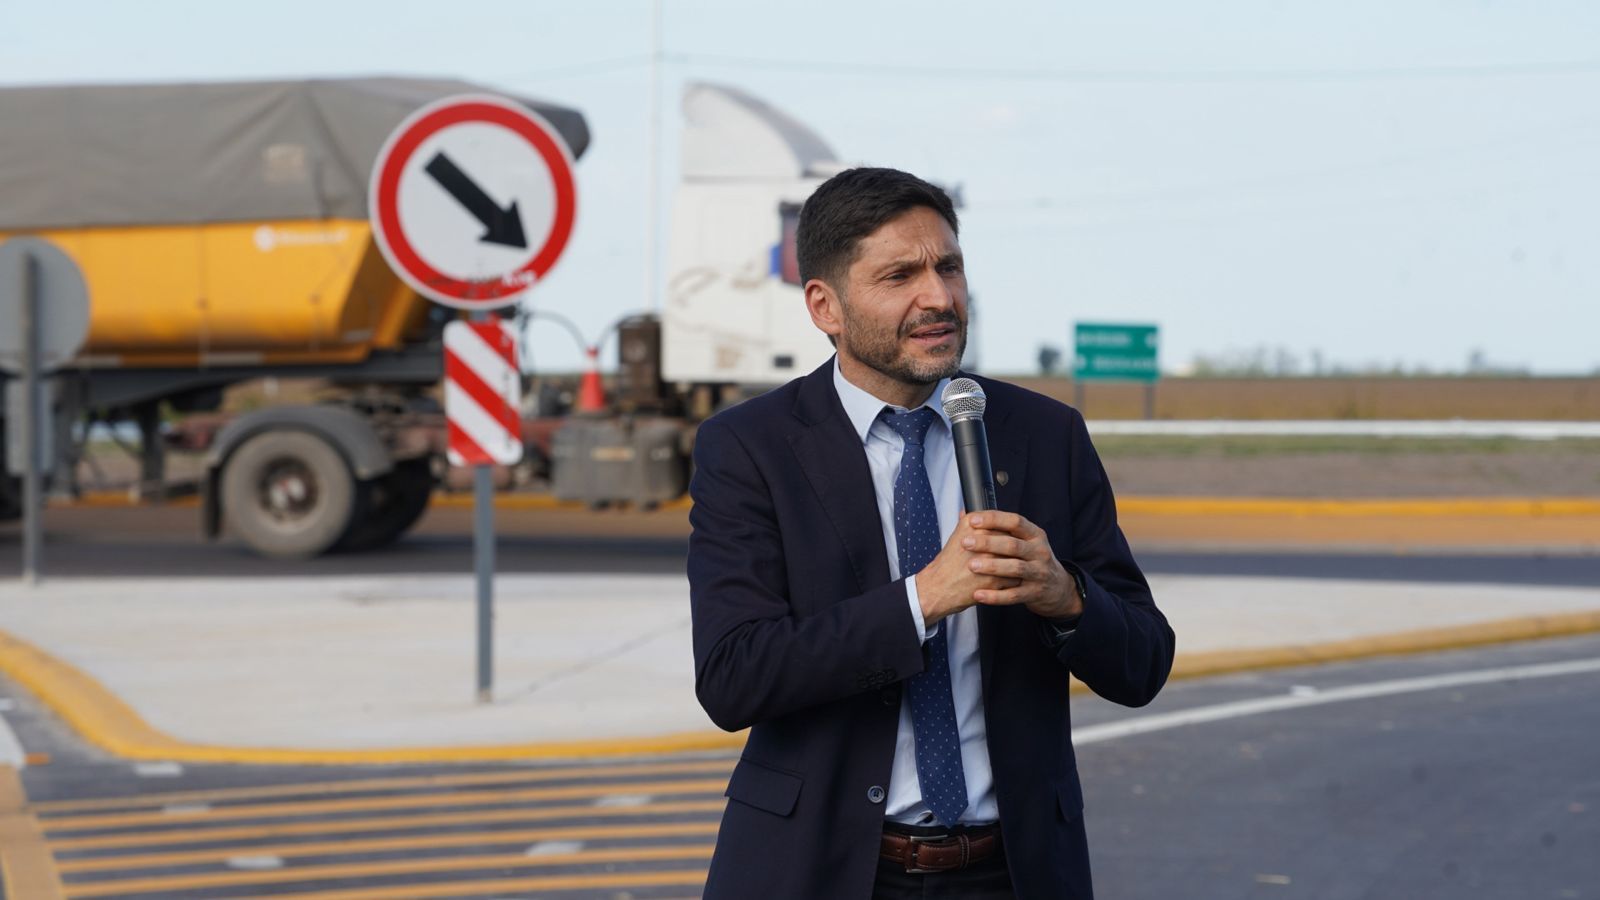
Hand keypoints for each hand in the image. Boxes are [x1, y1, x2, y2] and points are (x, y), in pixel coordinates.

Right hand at [914, 514, 1018, 626]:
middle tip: (1009, 555)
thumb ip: (968, 523)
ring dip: (1017, 563)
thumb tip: (976, 513)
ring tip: (1010, 567)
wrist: (938, 588)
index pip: (1005, 523)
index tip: (1007, 540)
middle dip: (1014, 549)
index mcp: (974, 527)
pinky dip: (1013, 580)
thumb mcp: (956, 536)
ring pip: (1017, 558)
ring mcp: (991, 561)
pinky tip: (1005, 580)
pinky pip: (1015, 577)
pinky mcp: (995, 580)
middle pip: (1012, 540)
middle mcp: (983, 542)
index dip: (1009, 534)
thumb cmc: (948, 563)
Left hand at [960, 511, 1081, 620]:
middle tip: (966, 542)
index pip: (1015, 522)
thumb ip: (999, 529)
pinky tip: (978, 594)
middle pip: (1013, 545)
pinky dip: (995, 596)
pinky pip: (1013, 595)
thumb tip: (965, 514)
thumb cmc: (1031, 559)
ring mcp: (1039, 573)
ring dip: (992, 566)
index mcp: (1035, 535)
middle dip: (988, 542)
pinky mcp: (1034, 593)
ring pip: (1015, 568)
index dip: (994, 519)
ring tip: (971, 565)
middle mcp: (1039, 552)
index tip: (972, 520)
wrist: (1056, 587)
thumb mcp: (1024, 541)